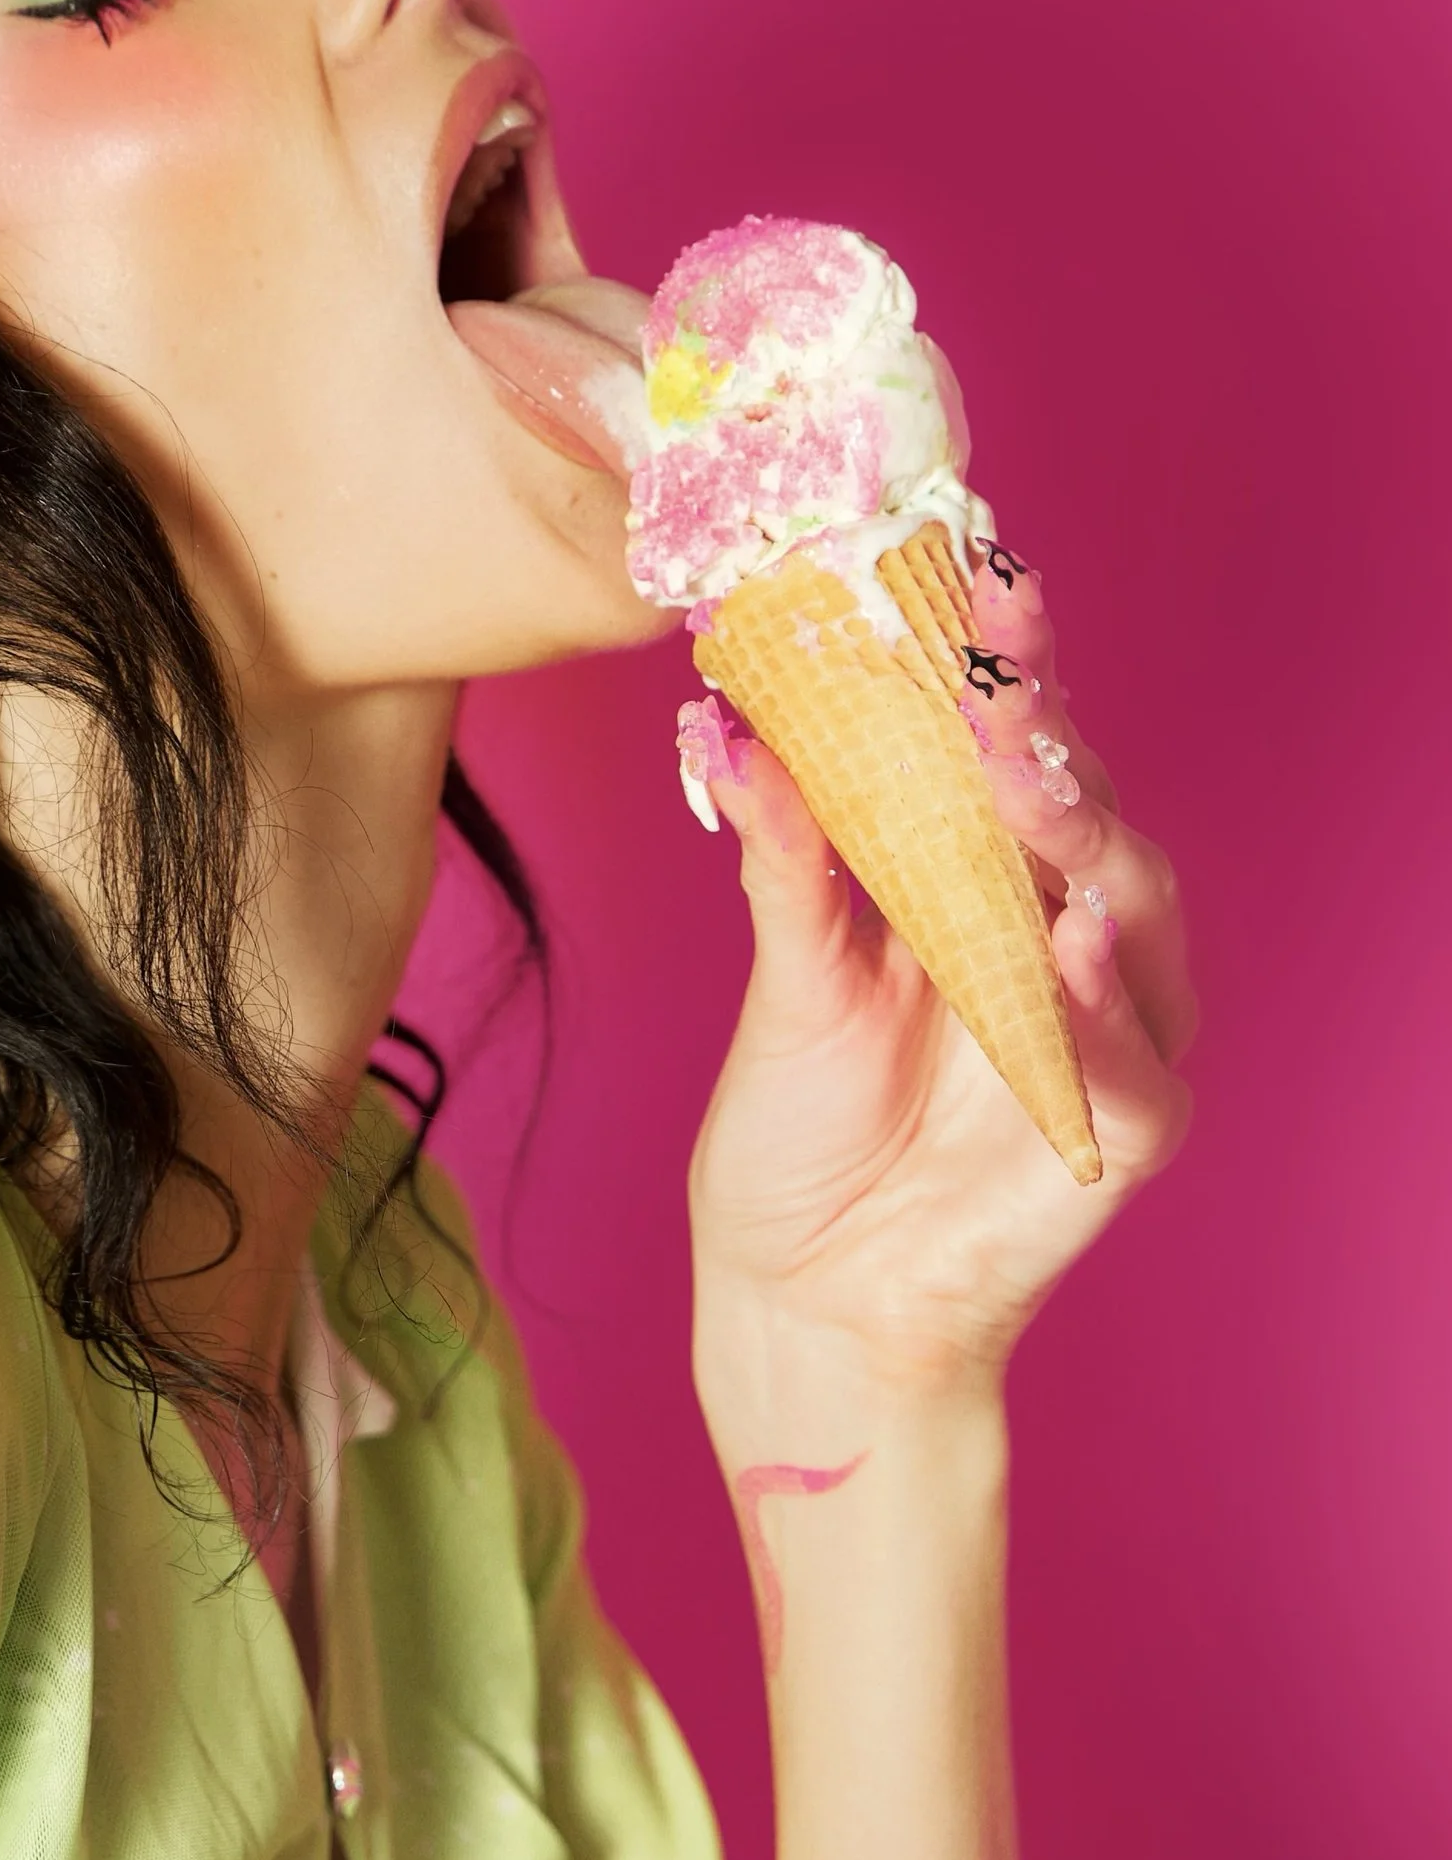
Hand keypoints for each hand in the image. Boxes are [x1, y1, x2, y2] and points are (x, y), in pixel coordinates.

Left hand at [683, 544, 1194, 1423]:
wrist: (803, 1289)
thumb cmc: (804, 1125)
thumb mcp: (788, 971)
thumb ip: (784, 852)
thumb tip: (727, 720)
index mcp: (985, 877)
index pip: (1003, 746)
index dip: (994, 661)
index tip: (965, 570)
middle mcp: (1062, 932)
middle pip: (1077, 803)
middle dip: (1039, 728)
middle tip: (992, 665)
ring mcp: (1109, 1023)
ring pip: (1131, 904)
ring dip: (1077, 834)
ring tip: (1020, 775)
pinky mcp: (1126, 1123)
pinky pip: (1130, 1051)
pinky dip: (1101, 998)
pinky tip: (1069, 942)